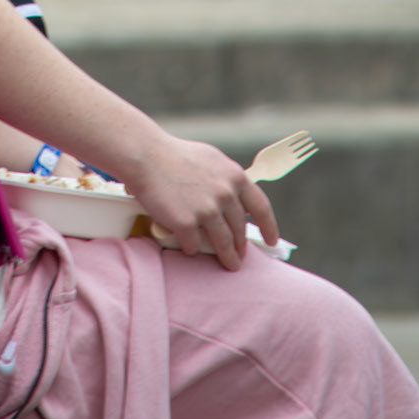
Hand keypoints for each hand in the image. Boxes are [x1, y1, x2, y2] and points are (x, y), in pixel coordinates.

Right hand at [128, 129, 277, 271]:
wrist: (146, 156)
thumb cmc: (175, 155)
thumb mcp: (212, 160)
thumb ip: (226, 179)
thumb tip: (236, 196)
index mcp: (235, 177)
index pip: (261, 208)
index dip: (269, 227)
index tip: (272, 240)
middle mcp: (225, 194)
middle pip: (240, 229)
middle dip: (242, 246)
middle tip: (241, 255)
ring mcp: (207, 210)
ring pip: (223, 243)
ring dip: (228, 257)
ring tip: (229, 264)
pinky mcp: (187, 223)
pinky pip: (194, 244)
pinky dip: (192, 248)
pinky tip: (190, 248)